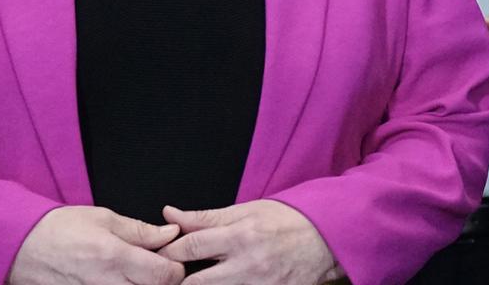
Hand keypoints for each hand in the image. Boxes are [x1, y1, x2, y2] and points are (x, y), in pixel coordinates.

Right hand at [7, 205, 183, 284]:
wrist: (19, 248)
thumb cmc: (58, 230)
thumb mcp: (102, 218)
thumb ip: (140, 230)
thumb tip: (171, 234)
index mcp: (114, 257)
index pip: (166, 275)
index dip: (176, 268)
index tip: (171, 260)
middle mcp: (106, 284)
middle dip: (161, 282)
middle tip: (152, 269)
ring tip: (133, 276)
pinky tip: (119, 282)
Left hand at [162, 200, 342, 283]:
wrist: (328, 240)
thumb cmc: (287, 221)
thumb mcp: (247, 210)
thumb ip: (206, 217)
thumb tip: (171, 214)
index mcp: (240, 235)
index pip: (190, 246)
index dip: (168, 251)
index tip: (160, 254)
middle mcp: (248, 265)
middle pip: (195, 283)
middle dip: (178, 280)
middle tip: (171, 276)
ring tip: (198, 278)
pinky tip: (223, 283)